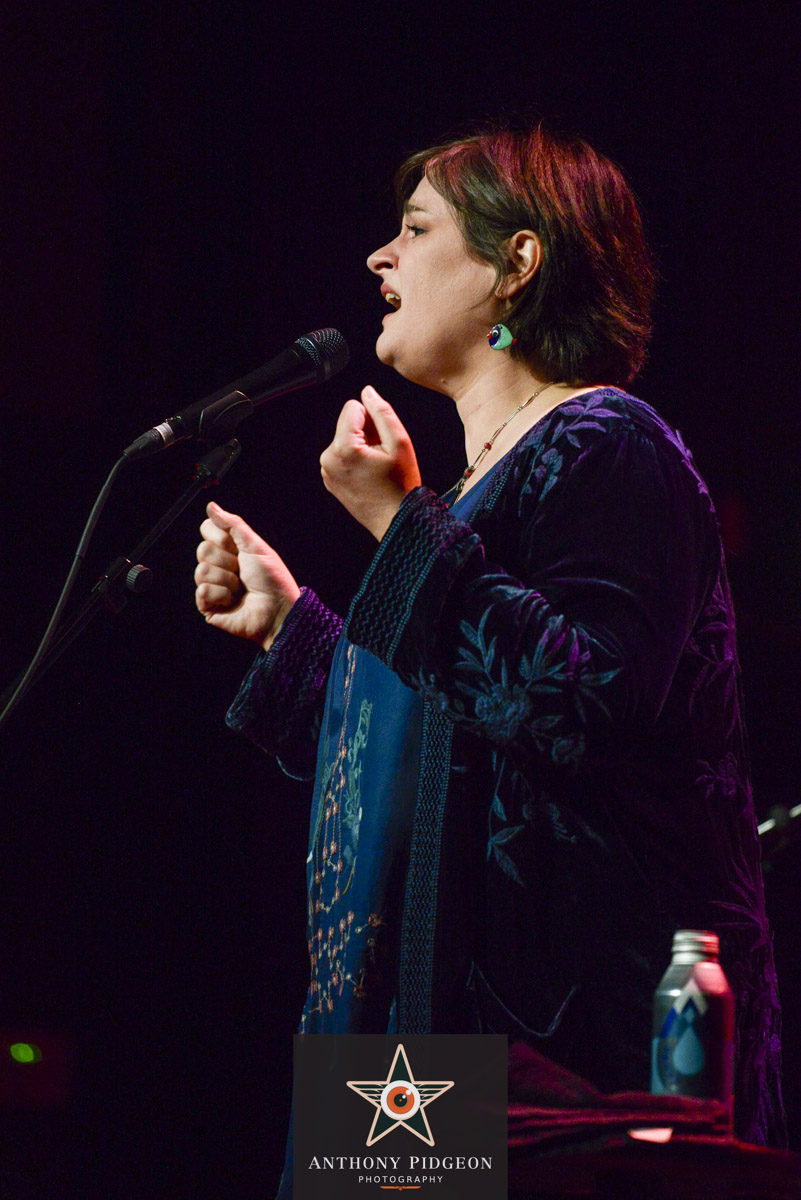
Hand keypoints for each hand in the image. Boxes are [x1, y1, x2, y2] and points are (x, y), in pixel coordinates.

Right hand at [195, 501, 300, 649]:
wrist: (278, 609)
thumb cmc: (272, 579)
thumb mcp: (255, 546)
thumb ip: (233, 524)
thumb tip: (211, 506)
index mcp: (229, 549)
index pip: (206, 529)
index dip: (220, 537)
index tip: (237, 547)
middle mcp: (218, 566)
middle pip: (202, 549)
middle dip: (227, 561)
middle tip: (242, 572)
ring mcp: (212, 586)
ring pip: (201, 570)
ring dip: (227, 580)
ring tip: (241, 589)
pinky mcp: (208, 606)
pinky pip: (202, 591)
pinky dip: (222, 595)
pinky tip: (233, 601)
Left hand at [319, 385, 421, 539]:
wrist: (396, 521)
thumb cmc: (401, 485)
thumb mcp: (399, 442)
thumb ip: (382, 411)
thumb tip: (367, 392)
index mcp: (343, 448)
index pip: (352, 407)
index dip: (372, 418)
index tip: (383, 439)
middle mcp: (328, 459)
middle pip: (347, 424)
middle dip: (366, 433)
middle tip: (383, 456)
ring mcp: (327, 471)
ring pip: (346, 439)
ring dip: (362, 446)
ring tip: (378, 466)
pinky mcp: (330, 480)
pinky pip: (342, 456)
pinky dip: (356, 460)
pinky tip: (371, 474)